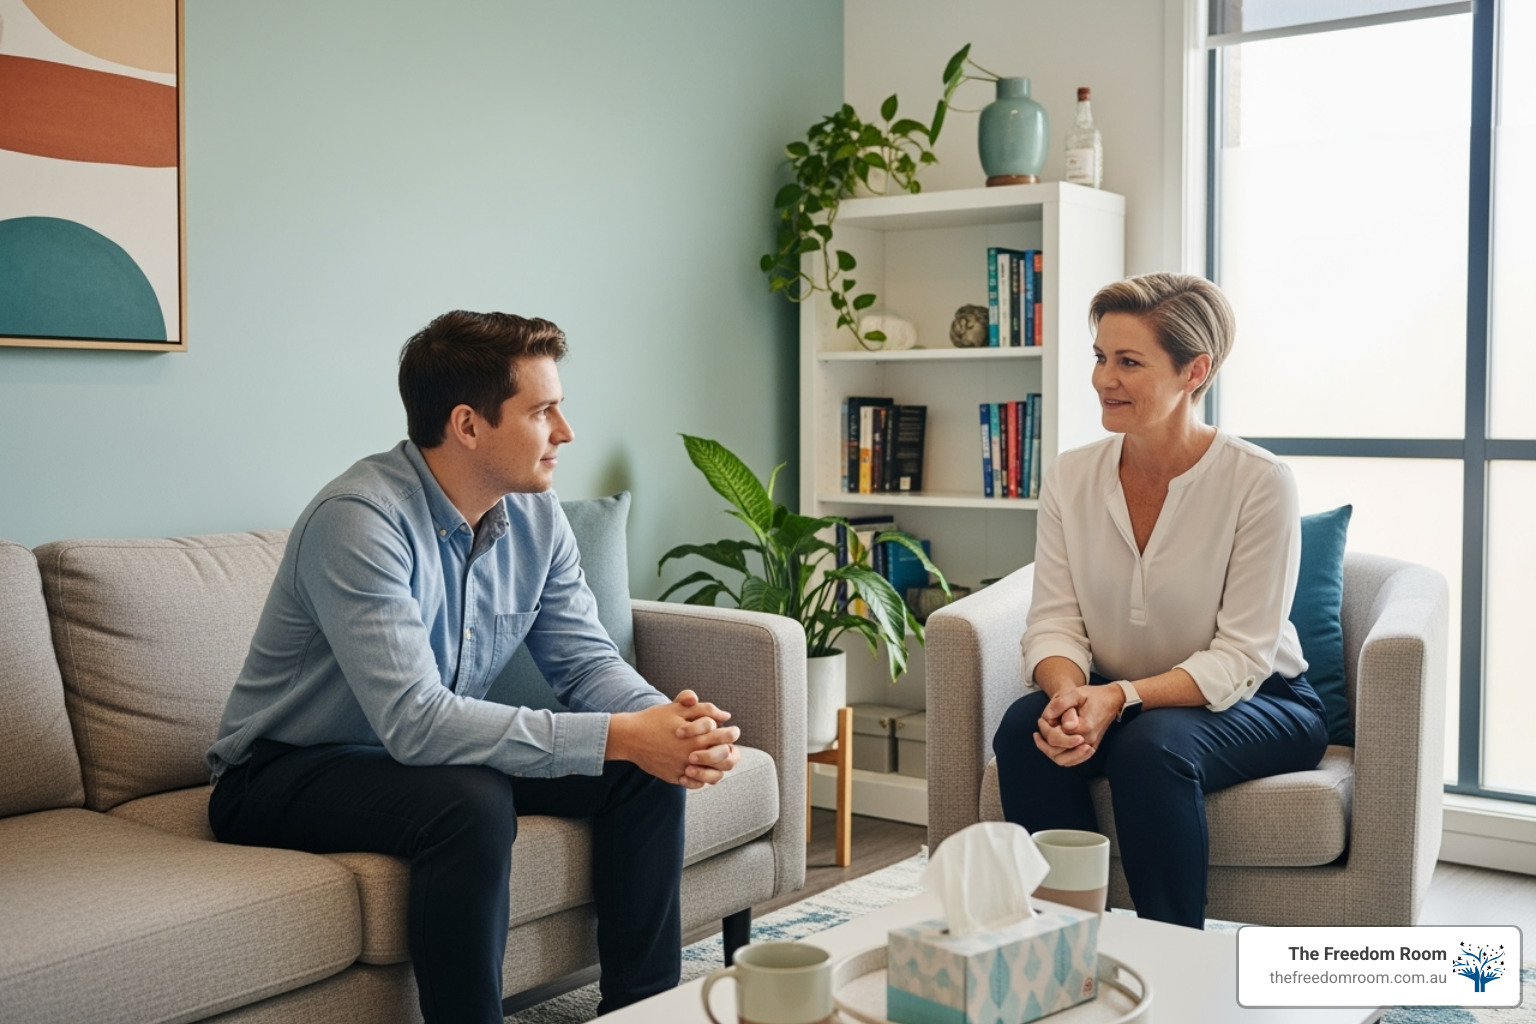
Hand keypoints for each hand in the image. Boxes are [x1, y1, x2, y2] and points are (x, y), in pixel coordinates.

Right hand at [606, 691, 741, 788]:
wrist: (629, 737)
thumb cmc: (654, 719)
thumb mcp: (678, 708)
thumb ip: (704, 709)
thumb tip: (726, 715)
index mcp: (696, 737)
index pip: (726, 737)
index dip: (732, 732)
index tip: (732, 730)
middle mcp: (692, 756)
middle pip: (725, 760)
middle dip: (730, 752)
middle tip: (727, 746)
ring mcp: (683, 769)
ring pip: (713, 777)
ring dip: (719, 768)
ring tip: (717, 760)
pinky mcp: (674, 778)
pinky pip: (696, 784)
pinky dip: (702, 778)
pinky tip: (701, 768)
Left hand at [1034, 684, 1123, 766]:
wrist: (1113, 700)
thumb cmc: (1093, 696)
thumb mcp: (1076, 693)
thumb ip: (1061, 704)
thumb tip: (1052, 720)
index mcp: (1083, 727)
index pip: (1056, 737)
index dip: (1045, 728)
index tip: (1041, 719)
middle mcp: (1087, 741)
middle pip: (1057, 752)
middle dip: (1044, 742)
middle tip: (1040, 728)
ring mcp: (1090, 746)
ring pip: (1064, 760)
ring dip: (1049, 752)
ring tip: (1040, 740)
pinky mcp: (1091, 748)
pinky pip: (1073, 760)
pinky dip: (1060, 756)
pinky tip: (1052, 747)